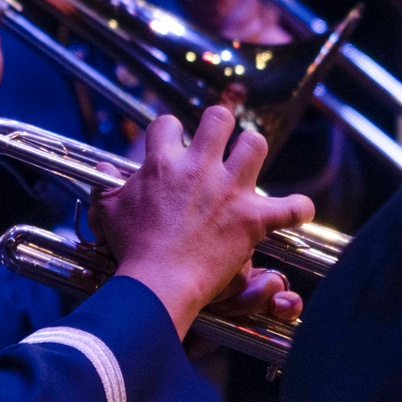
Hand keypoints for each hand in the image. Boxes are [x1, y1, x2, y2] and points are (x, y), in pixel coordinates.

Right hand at [88, 106, 313, 338]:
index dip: (169, 131)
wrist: (157, 282)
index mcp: (163, 163)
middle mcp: (198, 168)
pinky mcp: (251, 219)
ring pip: (254, 145)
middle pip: (218, 119)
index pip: (167, 124)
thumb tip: (104, 169)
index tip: (170, 143)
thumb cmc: (132, 248)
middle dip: (218, 124)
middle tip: (215, 141)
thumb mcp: (109, 210)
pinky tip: (297, 211)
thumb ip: (107, 185)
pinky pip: (289, 208)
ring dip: (251, 150)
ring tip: (246, 162)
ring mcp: (229, 191)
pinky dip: (296, 209)